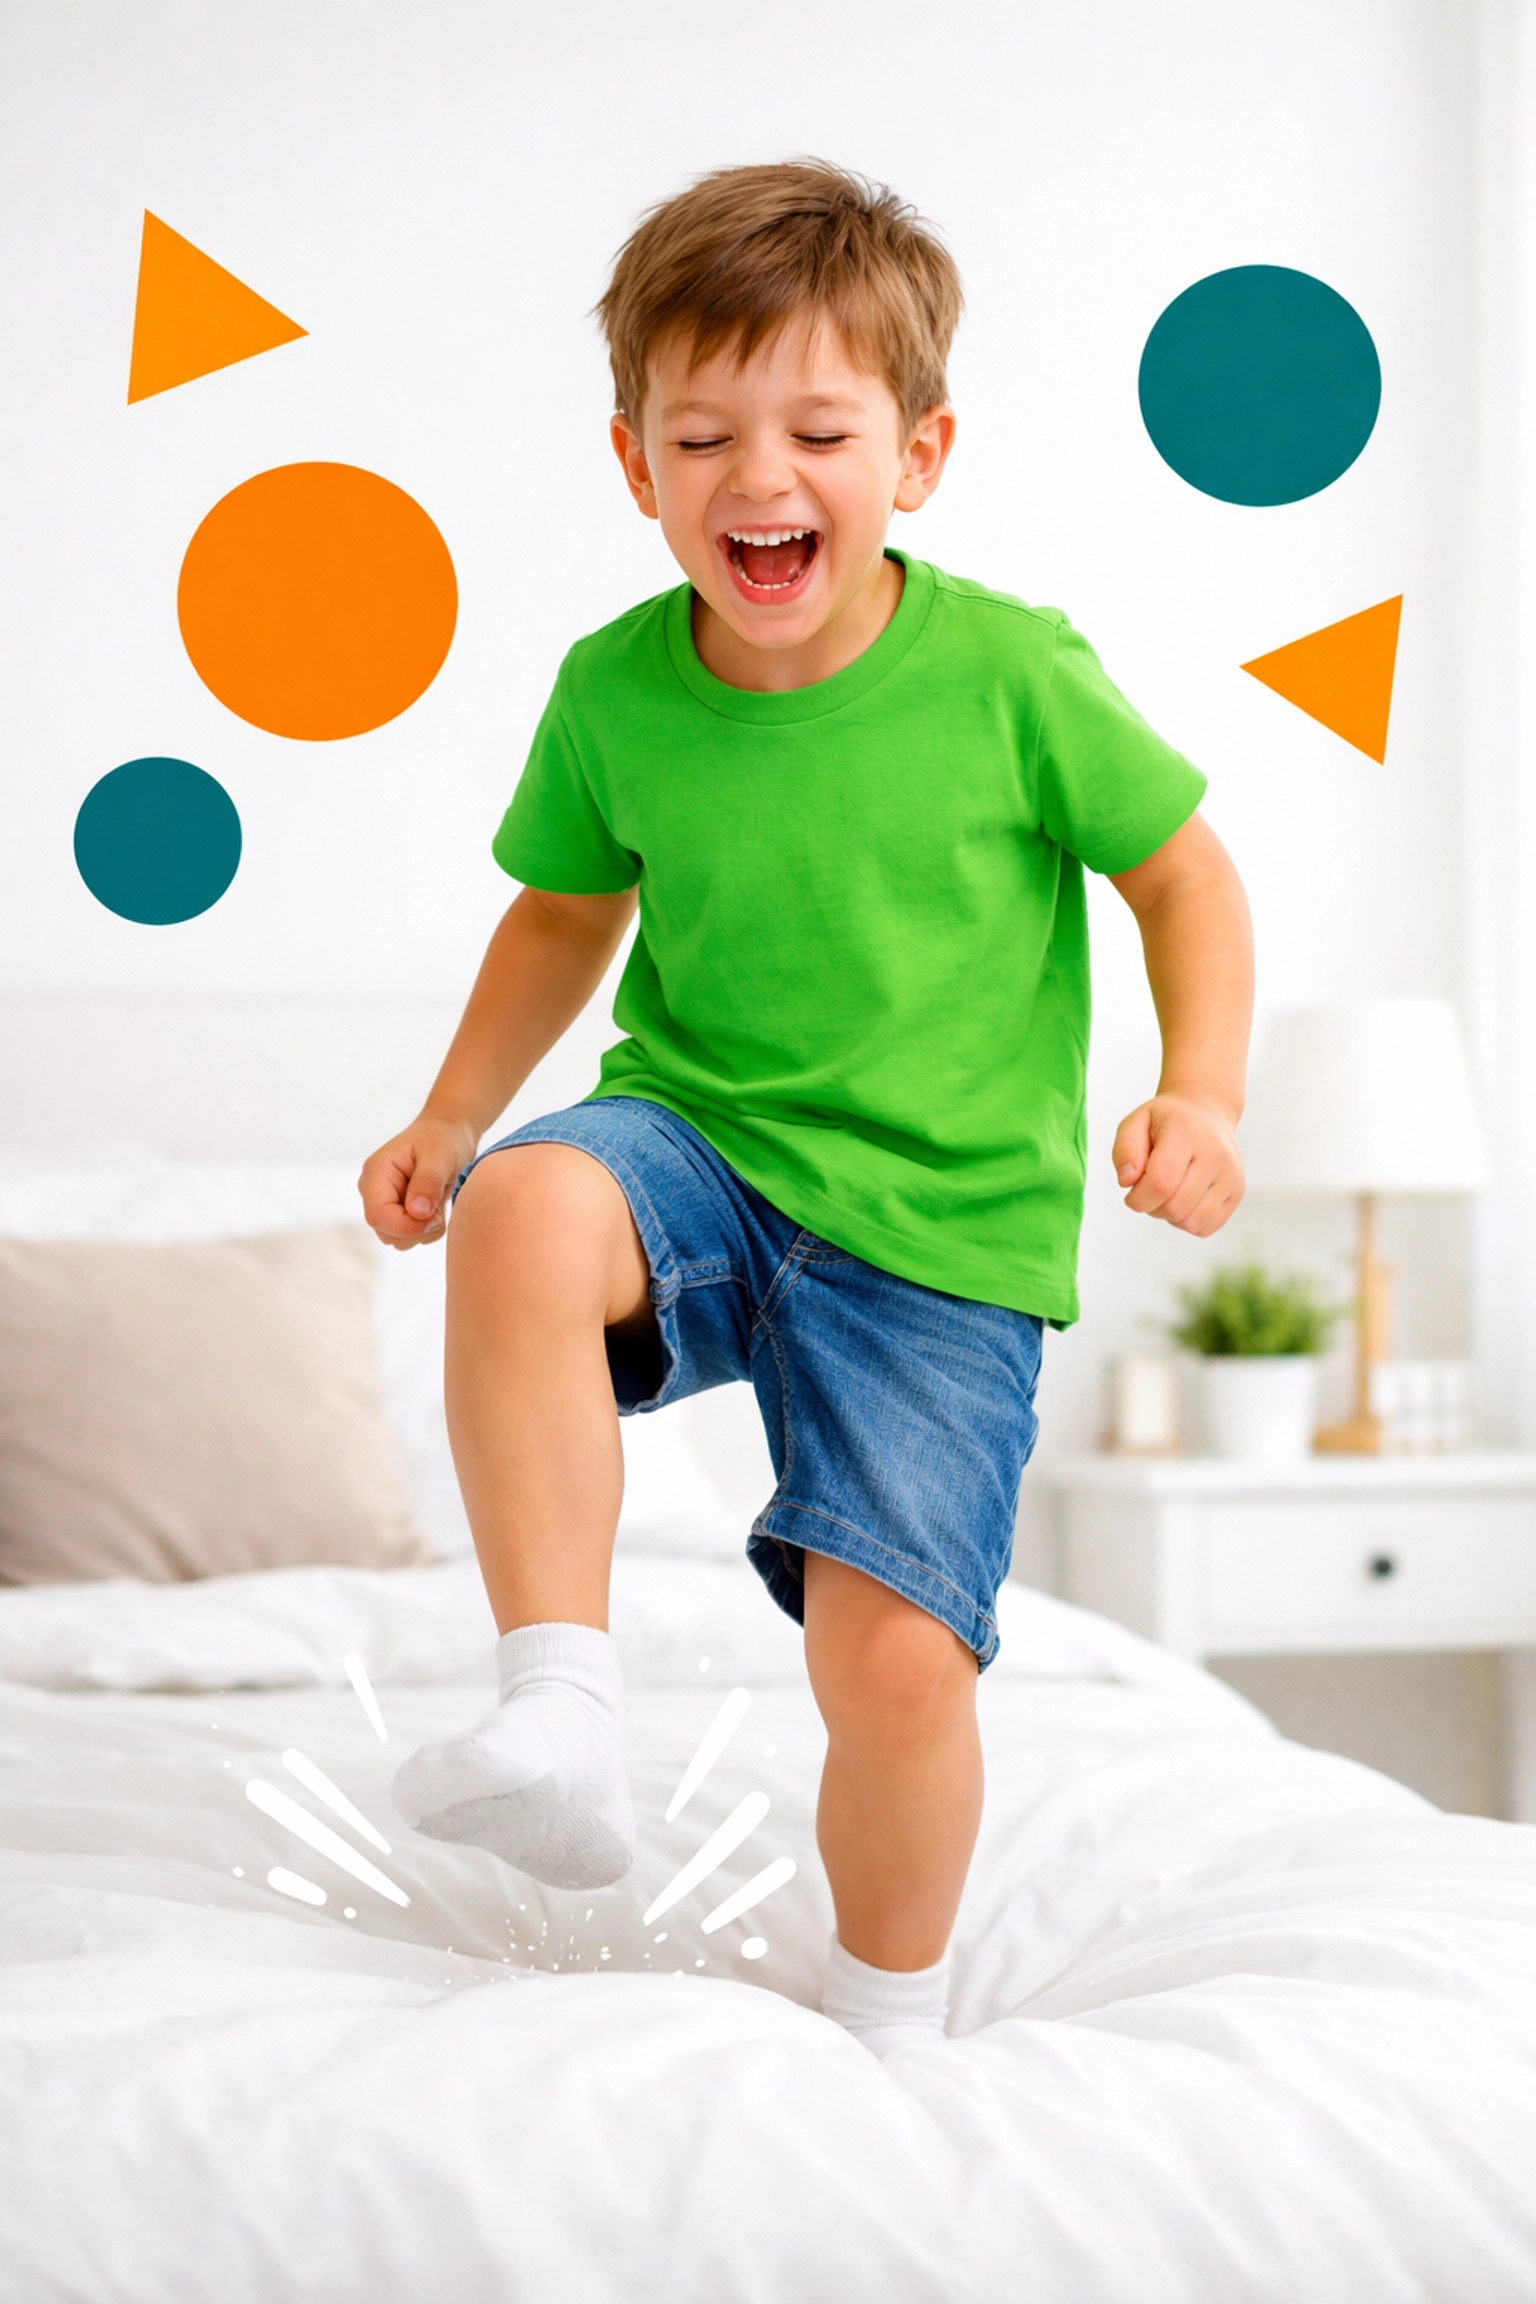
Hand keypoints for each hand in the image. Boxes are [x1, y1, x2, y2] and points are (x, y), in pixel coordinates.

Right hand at [358, 1115, 478, 1249]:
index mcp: (376, 1173)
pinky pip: (408, 1236)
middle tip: (439, 1208)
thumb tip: (417, 1212)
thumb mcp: (440, 1156)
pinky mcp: (396, 1212)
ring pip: (397, 1239)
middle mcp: (373, 1191)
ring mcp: (383, 1203)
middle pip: (386, 1232)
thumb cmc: (443, 1139)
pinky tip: (435, 1208)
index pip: (378, 1216)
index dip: (406, 1226)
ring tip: (438, 1204)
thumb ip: (428, 1182)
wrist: (448, 1134)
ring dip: (423, 1230)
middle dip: (417, 1229)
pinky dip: (426, 1230)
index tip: (435, 1218)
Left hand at [1112, 1093, 1243, 1237]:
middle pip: (1175, 1208)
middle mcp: (1215, 1154)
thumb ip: (1124, 1150)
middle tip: (1149, 1190)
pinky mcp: (1237, 1192)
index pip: (1160, 1184)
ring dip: (1170, 1217)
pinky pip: (1206, 1228)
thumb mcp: (1137, 1122)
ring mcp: (1231, 1175)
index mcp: (1187, 1133)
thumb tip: (1128, 1181)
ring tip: (1168, 1193)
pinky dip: (1187, 1222)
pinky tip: (1184, 1199)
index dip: (1137, 1198)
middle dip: (1152, 1207)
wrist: (1206, 1112)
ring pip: (1192, 1223)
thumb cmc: (1167, 1121)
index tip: (1131, 1191)